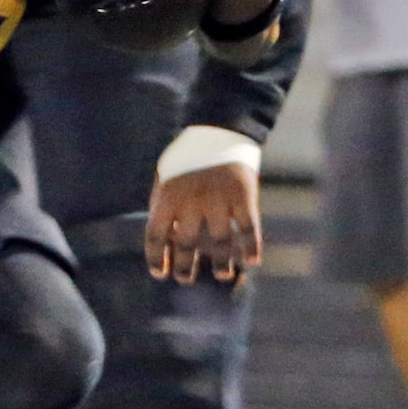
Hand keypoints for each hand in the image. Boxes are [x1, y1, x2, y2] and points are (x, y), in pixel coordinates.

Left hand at [147, 159, 262, 284]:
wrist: (220, 130)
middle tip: (187, 279)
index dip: (156, 258)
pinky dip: (252, 247)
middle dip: (185, 267)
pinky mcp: (244, 196)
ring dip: (222, 264)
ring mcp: (219, 199)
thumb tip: (163, 241)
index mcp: (167, 195)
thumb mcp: (166, 177)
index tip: (160, 273)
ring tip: (222, 275)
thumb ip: (163, 206)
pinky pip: (249, 229)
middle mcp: (191, 201)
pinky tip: (252, 261)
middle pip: (186, 244)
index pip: (155, 235)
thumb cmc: (188, 158)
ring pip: (220, 243)